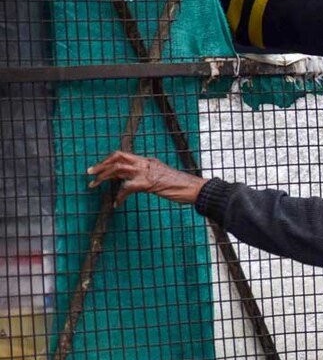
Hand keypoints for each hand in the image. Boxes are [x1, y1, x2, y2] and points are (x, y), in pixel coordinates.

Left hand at [87, 151, 207, 206]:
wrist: (195, 189)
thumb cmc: (182, 186)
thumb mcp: (163, 178)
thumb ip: (149, 177)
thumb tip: (137, 183)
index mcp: (149, 161)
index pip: (124, 155)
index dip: (108, 160)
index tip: (98, 168)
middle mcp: (146, 163)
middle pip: (118, 157)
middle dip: (101, 164)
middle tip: (89, 173)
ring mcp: (147, 172)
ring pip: (119, 168)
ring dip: (103, 176)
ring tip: (93, 185)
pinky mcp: (148, 183)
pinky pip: (127, 188)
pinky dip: (119, 196)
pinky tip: (116, 204)